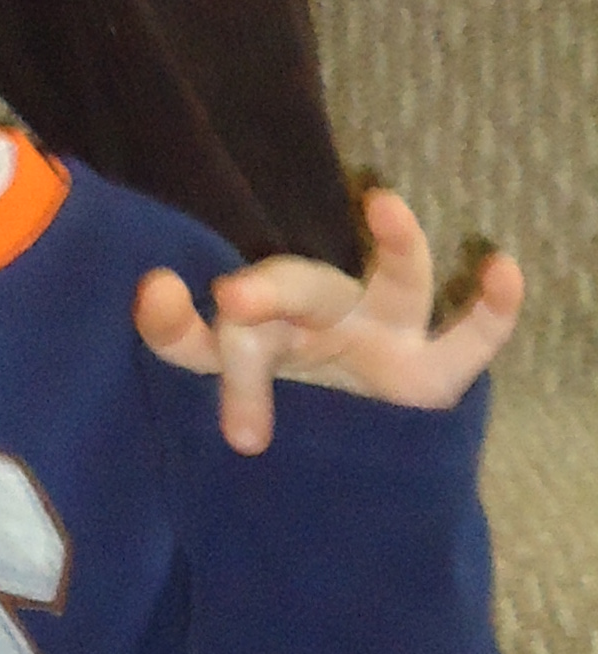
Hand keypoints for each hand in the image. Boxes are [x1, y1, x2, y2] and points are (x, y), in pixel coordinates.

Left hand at [136, 188, 521, 452]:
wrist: (344, 450)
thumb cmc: (277, 381)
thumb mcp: (220, 369)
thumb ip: (178, 336)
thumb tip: (151, 286)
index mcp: (262, 321)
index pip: (215, 327)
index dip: (180, 319)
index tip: (157, 294)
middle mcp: (324, 315)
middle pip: (304, 289)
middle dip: (272, 291)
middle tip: (235, 300)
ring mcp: (384, 336)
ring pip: (397, 288)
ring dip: (397, 248)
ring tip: (386, 203)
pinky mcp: (432, 375)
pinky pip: (472, 339)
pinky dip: (493, 308)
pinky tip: (502, 270)